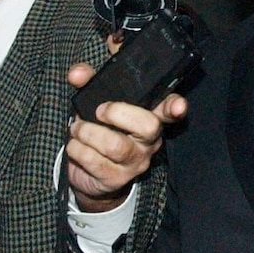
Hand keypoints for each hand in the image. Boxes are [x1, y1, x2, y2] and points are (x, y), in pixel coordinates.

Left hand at [65, 61, 187, 211]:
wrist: (88, 173)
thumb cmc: (99, 129)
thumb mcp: (95, 101)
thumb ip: (88, 82)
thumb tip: (77, 73)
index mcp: (150, 116)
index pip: (170, 109)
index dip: (176, 106)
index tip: (178, 106)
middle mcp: (149, 141)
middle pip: (149, 126)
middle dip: (117, 112)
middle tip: (98, 111)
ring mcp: (135, 162)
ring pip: (115, 145)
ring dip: (87, 132)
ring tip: (77, 128)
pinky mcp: (116, 178)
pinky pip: (95, 161)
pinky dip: (77, 148)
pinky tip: (75, 145)